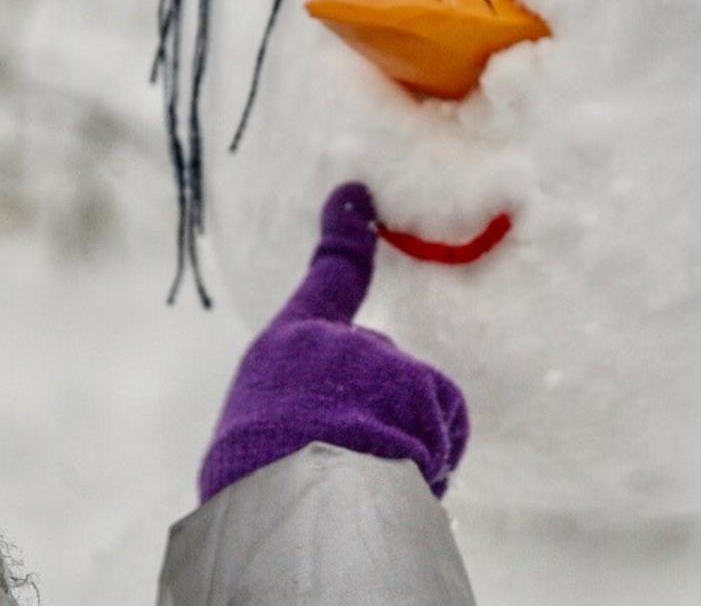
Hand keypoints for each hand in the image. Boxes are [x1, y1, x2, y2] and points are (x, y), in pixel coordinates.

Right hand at [198, 183, 469, 501]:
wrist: (287, 505)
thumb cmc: (258, 490)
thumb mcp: (255, 448)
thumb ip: (298, 424)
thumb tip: (322, 446)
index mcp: (285, 349)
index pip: (325, 280)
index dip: (343, 237)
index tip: (354, 195)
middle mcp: (337, 342)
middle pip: (383, 375)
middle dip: (379, 422)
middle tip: (342, 467)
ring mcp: (383, 358)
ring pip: (417, 409)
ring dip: (404, 451)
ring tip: (360, 482)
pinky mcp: (421, 384)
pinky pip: (445, 429)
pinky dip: (432, 461)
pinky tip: (395, 482)